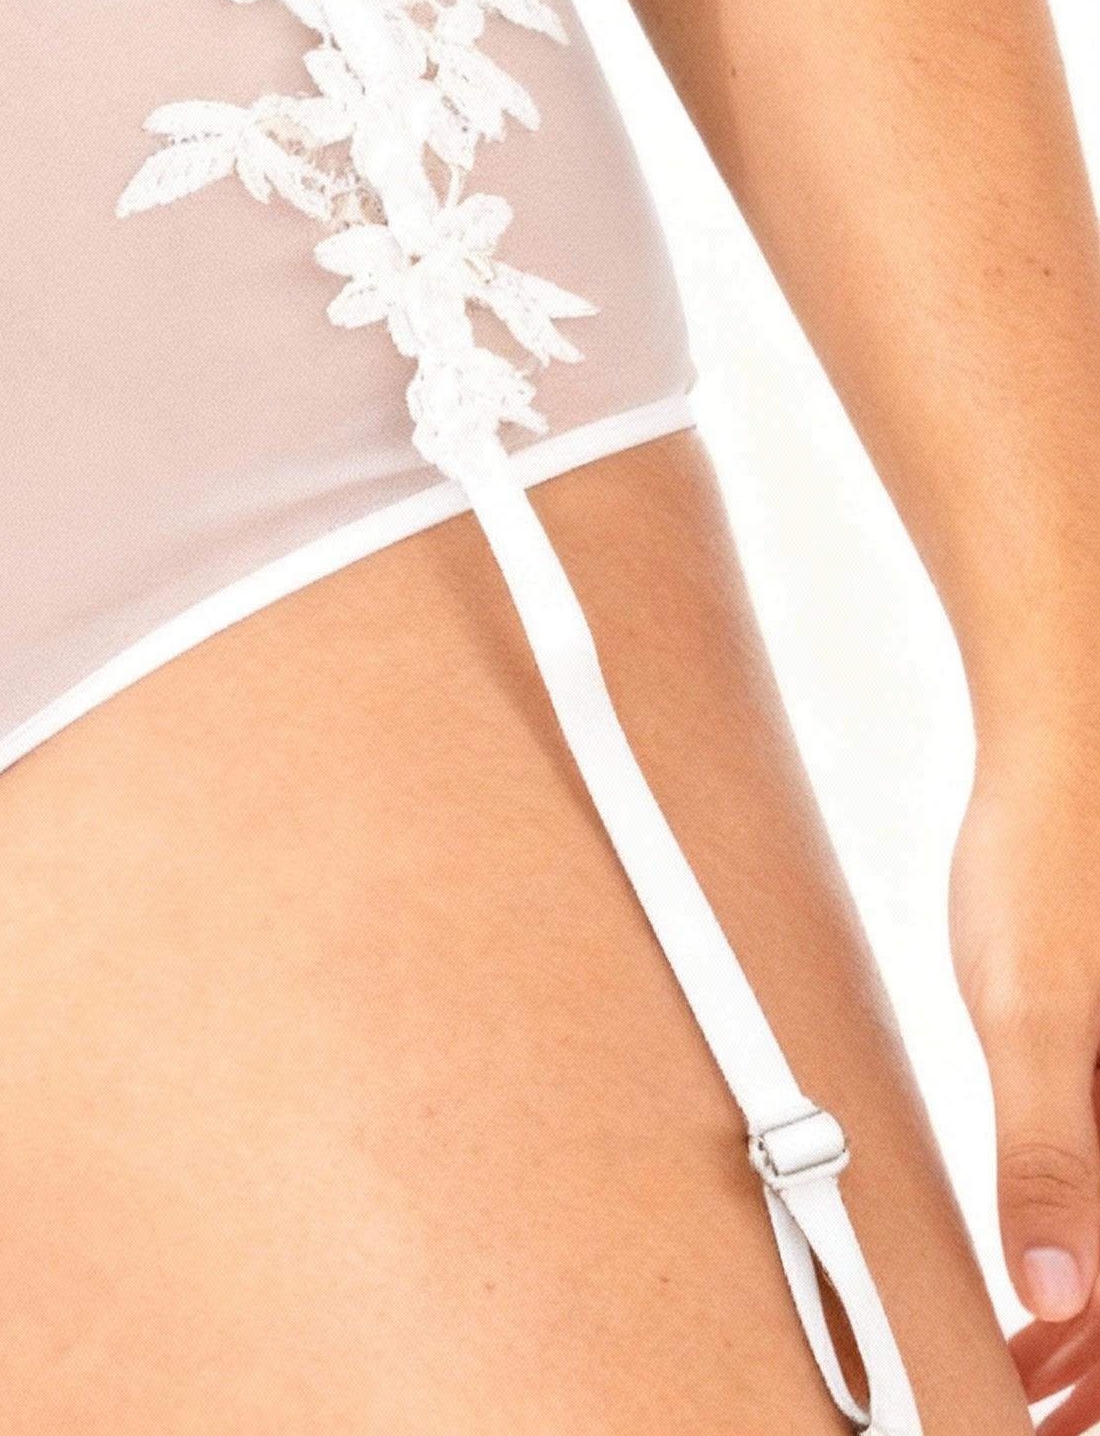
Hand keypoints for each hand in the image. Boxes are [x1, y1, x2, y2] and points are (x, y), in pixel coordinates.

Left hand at [950, 726, 1099, 1432]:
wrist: (1068, 747)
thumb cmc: (1055, 862)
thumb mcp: (1034, 1012)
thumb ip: (1050, 1156)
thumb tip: (1057, 1298)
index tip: (1048, 1426)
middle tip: (1025, 1411)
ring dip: (1094, 1321)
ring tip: (1022, 1376)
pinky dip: (1089, 1248)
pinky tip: (1035, 1281)